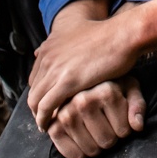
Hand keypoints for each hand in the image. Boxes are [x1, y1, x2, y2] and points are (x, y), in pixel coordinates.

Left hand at [28, 12, 139, 130]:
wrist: (123, 34)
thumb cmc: (108, 35)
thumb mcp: (78, 32)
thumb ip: (61, 42)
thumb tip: (42, 50)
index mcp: (49, 46)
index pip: (35, 77)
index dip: (40, 92)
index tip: (47, 103)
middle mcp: (47, 57)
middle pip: (33, 89)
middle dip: (36, 105)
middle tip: (45, 118)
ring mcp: (56, 69)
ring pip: (35, 100)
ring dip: (38, 115)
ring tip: (46, 125)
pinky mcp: (67, 82)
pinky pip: (46, 106)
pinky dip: (44, 119)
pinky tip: (49, 126)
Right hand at [46, 76, 145, 157]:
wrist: (78, 84)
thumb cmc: (110, 86)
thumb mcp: (129, 89)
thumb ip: (137, 105)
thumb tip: (137, 126)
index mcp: (106, 91)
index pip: (124, 131)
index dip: (125, 130)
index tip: (119, 119)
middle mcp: (83, 100)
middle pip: (107, 141)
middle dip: (110, 138)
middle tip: (106, 126)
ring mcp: (66, 114)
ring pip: (91, 150)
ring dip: (96, 147)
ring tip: (94, 131)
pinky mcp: (53, 126)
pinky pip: (73, 154)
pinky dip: (80, 155)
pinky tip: (82, 141)